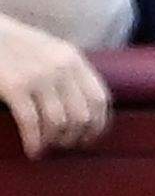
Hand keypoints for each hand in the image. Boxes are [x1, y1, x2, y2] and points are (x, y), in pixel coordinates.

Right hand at [0, 11, 104, 153]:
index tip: (89, 137)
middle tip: (63, 144)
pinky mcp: (15, 86)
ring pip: (59, 124)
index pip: (99, 100)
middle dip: (74, 137)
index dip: (98, 125)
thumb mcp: (50, 50)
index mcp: (72, 57)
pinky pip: (32, 124)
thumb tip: (86, 114)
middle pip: (81, 117)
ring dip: (53, 141)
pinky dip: (34, 143)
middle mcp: (60, 67)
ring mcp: (38, 76)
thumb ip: (69, 73)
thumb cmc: (14, 44)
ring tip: (46, 145)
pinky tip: (32, 151)